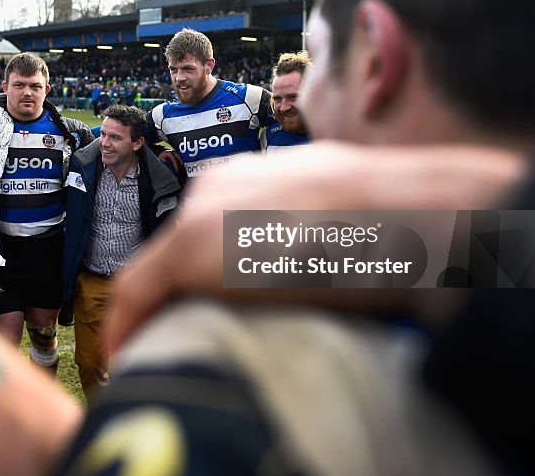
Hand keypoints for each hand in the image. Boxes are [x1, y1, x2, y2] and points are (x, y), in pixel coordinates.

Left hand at [103, 142, 522, 355]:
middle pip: (182, 254)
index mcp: (255, 177)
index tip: (203, 309)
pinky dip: (126, 327)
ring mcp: (201, 212)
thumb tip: (313, 260)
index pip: (211, 232)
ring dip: (154, 313)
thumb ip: (310, 226)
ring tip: (153, 352)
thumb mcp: (345, 210)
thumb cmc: (397, 220)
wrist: (410, 215)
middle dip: (178, 297)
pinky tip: (124, 356)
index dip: (202, 278)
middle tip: (179, 337)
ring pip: (158, 273)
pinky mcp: (190, 246)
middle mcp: (218, 186)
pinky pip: (136, 292)